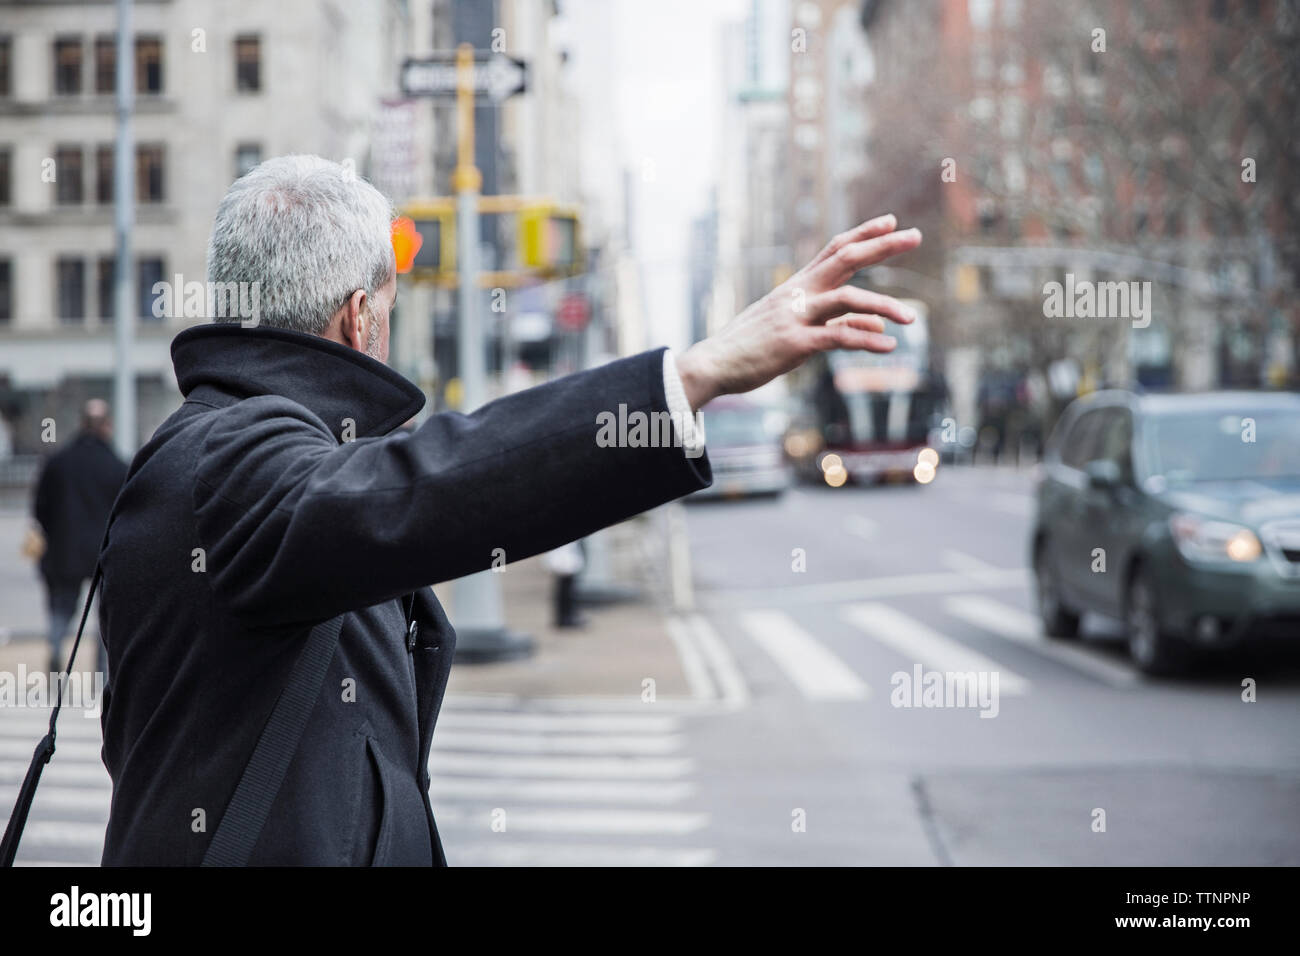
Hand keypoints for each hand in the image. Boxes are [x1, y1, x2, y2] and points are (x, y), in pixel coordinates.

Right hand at [675, 214, 921, 409]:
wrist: (715, 363)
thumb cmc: (753, 347)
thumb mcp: (798, 331)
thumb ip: (839, 324)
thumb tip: (877, 326)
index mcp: (797, 286)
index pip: (835, 249)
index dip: (865, 233)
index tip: (893, 221)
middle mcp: (798, 293)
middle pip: (846, 259)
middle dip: (883, 246)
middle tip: (916, 236)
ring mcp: (796, 316)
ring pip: (848, 299)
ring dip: (884, 305)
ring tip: (912, 318)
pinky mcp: (794, 343)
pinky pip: (838, 337)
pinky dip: (866, 341)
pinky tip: (889, 348)